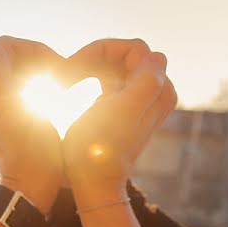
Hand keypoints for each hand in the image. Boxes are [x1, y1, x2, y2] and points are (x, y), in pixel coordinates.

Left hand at [0, 36, 72, 215]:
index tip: (58, 70)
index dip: (36, 52)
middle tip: (63, 78)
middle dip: (41, 59)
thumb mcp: (16, 112)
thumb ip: (1, 76)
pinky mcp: (7, 105)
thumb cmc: (31, 152)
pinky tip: (56, 95)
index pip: (7, 46)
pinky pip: (26, 78)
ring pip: (23, 64)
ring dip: (45, 69)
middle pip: (14, 53)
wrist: (33, 183)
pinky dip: (43, 80)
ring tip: (62, 87)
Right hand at [63, 38, 177, 208]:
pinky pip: (109, 76)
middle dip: (96, 57)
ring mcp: (138, 98)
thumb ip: (147, 82)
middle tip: (68, 71)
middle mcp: (155, 92)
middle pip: (125, 54)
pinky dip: (91, 76)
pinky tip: (73, 87)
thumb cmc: (101, 146)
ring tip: (67, 79)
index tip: (76, 65)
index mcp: (160, 89)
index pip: (133, 48)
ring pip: (115, 64)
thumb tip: (157, 56)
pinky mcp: (122, 105)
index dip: (103, 50)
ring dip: (91, 66)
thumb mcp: (124, 111)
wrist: (93, 179)